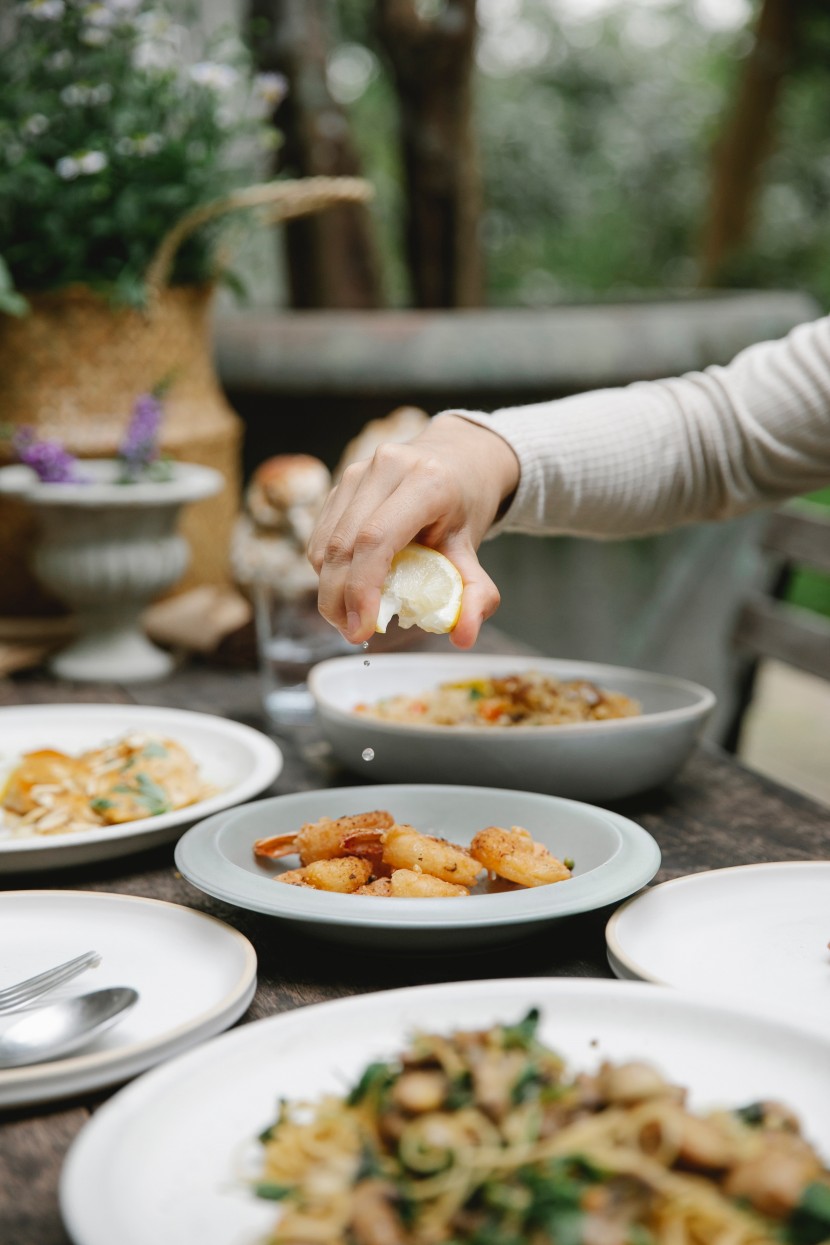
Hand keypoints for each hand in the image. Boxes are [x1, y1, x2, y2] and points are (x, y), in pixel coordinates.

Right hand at [308, 414, 519, 647]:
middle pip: (344, 545)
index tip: (363, 629)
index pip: (376, 539)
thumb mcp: (475, 547)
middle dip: (340, 600)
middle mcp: (387, 468)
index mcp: (427, 481)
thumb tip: (463, 637)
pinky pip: (323, 537)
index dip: (362, 588)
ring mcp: (359, 472)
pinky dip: (329, 571)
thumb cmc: (463, 505)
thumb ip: (477, 594)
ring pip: (326, 544)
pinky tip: (349, 588)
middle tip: (354, 634)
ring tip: (351, 618)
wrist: (457, 459)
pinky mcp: (341, 482)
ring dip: (330, 589)